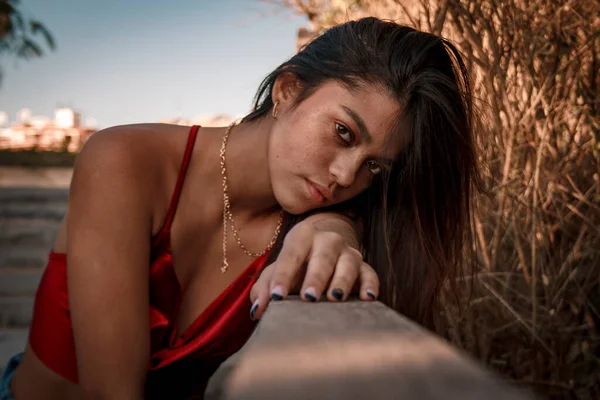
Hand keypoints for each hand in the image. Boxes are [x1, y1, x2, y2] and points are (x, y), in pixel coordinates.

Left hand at [249, 215, 379, 320]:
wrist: (326, 238)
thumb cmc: (296, 260)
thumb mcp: (278, 267)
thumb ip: (264, 288)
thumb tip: (258, 310)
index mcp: (301, 237)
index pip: (290, 256)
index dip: (282, 276)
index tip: (276, 297)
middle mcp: (327, 240)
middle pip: (323, 256)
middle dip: (316, 277)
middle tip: (308, 297)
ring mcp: (348, 252)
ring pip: (348, 263)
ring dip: (342, 280)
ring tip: (335, 298)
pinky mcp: (364, 266)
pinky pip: (370, 274)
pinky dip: (370, 285)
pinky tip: (368, 298)